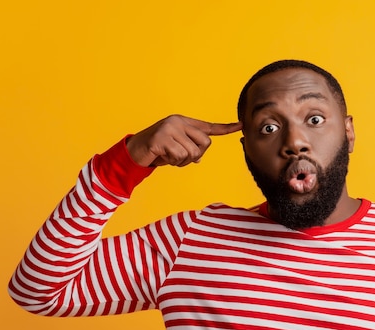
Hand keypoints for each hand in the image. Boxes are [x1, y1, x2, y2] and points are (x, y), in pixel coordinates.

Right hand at [126, 115, 241, 166]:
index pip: (209, 127)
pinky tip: (162, 157)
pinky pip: (179, 156)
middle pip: (205, 143)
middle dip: (195, 155)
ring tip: (168, 156)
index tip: (241, 125)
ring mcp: (169, 128)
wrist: (134, 152)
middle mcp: (178, 122)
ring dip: (182, 161)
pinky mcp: (161, 138)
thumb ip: (190, 150)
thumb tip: (198, 157)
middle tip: (178, 156)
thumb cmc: (157, 151)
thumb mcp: (176, 150)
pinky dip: (173, 162)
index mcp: (184, 122)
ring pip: (192, 152)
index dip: (226, 128)